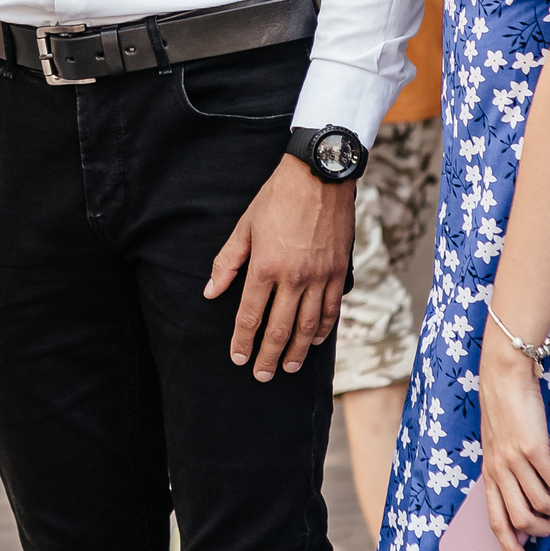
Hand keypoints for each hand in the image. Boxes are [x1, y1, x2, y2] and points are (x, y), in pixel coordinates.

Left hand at [204, 154, 352, 379]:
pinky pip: (332, 308)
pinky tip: (317, 340)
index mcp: (266, 266)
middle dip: (269, 356)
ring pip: (309, 325)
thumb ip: (227, 262)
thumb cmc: (276, 197)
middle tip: (261, 375)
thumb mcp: (245, 226)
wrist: (319, 175)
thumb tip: (210, 292)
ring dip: (298, 351)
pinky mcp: (339, 271)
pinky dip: (324, 328)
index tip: (237, 357)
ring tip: (289, 367)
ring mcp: (320, 276)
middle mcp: (294, 277)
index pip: (250, 315)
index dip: (243, 340)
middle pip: (280, 328)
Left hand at [473, 333, 549, 550]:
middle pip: (521, 519)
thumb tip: (536, 498)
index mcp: (488, 472)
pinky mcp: (533, 448)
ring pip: (541, 504)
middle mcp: (498, 470)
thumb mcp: (500, 446)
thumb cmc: (505, 411)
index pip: (495, 520)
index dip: (509, 546)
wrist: (503, 376)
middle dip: (543, 531)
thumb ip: (512, 471)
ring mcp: (515, 460)